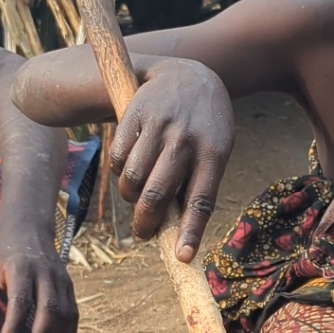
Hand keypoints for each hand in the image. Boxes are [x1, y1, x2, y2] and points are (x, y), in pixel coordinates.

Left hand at [0, 227, 77, 332]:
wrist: (29, 229)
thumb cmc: (1, 255)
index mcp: (21, 268)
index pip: (20, 300)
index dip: (14, 324)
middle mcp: (46, 274)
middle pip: (49, 308)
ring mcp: (62, 280)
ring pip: (65, 314)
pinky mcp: (70, 287)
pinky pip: (74, 314)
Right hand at [111, 58, 235, 260]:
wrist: (188, 74)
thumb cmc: (205, 127)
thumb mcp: (215, 150)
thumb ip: (197, 183)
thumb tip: (175, 230)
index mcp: (214, 152)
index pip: (201, 200)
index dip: (191, 231)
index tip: (182, 258)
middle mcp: (185, 139)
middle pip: (157, 193)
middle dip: (146, 222)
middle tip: (143, 234)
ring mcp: (158, 126)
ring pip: (132, 178)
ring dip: (130, 197)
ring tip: (137, 197)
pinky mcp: (133, 116)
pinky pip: (118, 158)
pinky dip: (119, 172)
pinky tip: (130, 168)